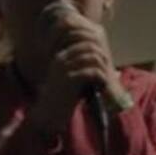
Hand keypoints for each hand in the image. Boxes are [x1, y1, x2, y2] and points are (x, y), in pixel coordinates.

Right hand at [28, 8, 121, 132]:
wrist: (48, 115)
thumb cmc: (63, 97)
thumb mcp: (71, 76)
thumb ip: (83, 64)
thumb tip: (102, 55)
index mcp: (61, 55)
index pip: (83, 39)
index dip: (98, 48)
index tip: (104, 62)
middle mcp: (61, 58)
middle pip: (90, 45)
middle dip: (102, 57)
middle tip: (107, 71)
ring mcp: (64, 68)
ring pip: (93, 57)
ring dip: (103, 68)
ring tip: (104, 80)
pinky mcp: (69, 80)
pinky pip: (93, 71)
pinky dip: (101, 78)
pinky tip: (101, 86)